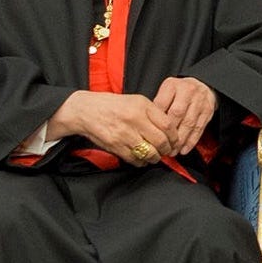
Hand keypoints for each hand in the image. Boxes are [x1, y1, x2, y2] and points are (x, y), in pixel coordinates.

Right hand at [47, 90, 178, 165]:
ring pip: (150, 153)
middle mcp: (134, 120)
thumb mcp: (136, 101)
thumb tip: (170, 129)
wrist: (86, 111)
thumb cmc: (113, 105)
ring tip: (156, 155)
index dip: (175, 136)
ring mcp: (124, 134)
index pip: (168, 125)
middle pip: (161, 141)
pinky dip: (142, 161)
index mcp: (142, 106)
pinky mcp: (116, 147)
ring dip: (156, 157)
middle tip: (168, 150)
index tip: (175, 140)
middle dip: (168, 149)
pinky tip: (142, 157)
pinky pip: (135, 160)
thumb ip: (153, 112)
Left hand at [153, 76, 217, 154]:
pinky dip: (191, 141)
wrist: (203, 85)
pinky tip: (184, 150)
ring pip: (189, 124)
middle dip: (169, 132)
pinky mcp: (208, 112)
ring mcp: (200, 102)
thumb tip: (151, 125)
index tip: (151, 133)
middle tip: (161, 146)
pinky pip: (199, 129)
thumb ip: (159, 104)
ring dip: (180, 140)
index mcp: (173, 85)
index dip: (156, 120)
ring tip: (172, 151)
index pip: (162, 103)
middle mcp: (188, 91)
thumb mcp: (166, 91)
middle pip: (177, 114)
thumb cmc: (179, 91)